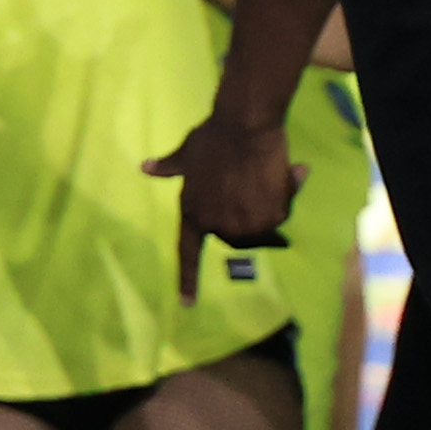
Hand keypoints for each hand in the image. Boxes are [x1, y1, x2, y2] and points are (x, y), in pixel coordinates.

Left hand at [148, 104, 301, 304]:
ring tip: (262, 177)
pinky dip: (284, 197)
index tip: (186, 304)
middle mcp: (217, 224)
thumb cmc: (212, 137)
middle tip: (247, 187)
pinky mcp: (272, 216)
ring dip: (266, 208)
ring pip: (262, 228)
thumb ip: (169, 166)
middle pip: (235, 236)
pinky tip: (282, 173)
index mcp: (192, 212)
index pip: (188, 252)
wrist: (244, 126)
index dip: (187, 279)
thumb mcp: (186, 153)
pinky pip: (281, 216)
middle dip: (243, 217)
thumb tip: (146, 167)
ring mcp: (245, 224)